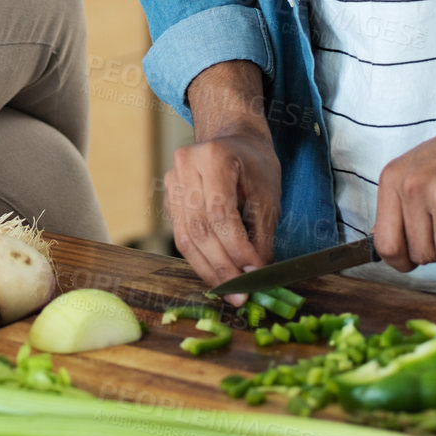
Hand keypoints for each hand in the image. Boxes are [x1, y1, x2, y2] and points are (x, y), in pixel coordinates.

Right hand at [165, 129, 280, 294]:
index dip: (237, 249)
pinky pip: (181, 237)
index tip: (255, 273)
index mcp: (213, 157)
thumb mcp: (268, 196)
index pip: (220, 214)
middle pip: (199, 229)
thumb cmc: (255, 166)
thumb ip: (261, 235)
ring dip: (209, 270)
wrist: (235, 142)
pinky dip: (200, 260)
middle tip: (242, 293)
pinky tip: (217, 274)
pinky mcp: (168, 200)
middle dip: (222, 266)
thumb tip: (256, 273)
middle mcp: (184, 166)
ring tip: (230, 291)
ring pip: (186, 238)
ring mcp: (171, 182)